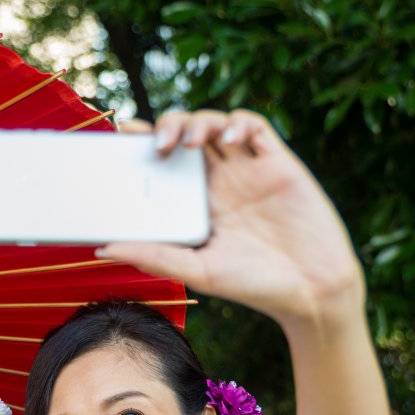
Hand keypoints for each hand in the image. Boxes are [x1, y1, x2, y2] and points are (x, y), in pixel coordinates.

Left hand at [105, 109, 365, 330]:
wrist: (310, 291)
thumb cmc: (254, 285)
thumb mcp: (196, 272)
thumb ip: (154, 255)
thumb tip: (103, 248)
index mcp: (199, 204)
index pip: (166, 163)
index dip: (143, 143)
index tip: (121, 135)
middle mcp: (222, 182)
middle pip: (187, 136)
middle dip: (168, 126)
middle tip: (155, 142)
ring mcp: (250, 170)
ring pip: (216, 125)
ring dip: (199, 122)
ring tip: (190, 142)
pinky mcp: (279, 163)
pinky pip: (256, 127)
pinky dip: (238, 124)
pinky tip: (229, 139)